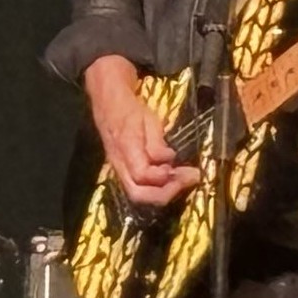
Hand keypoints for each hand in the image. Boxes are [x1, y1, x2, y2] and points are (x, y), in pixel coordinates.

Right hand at [85, 55, 199, 206]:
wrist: (108, 103)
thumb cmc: (130, 108)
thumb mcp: (148, 119)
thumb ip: (156, 142)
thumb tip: (168, 160)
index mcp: (126, 147)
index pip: (141, 174)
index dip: (163, 177)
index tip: (185, 170)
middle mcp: (119, 164)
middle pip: (138, 193)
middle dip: (165, 193)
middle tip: (188, 180)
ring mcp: (119, 169)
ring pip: (138, 193)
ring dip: (163, 191)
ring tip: (184, 177)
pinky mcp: (123, 170)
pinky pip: (138, 186)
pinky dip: (157, 186)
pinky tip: (172, 175)